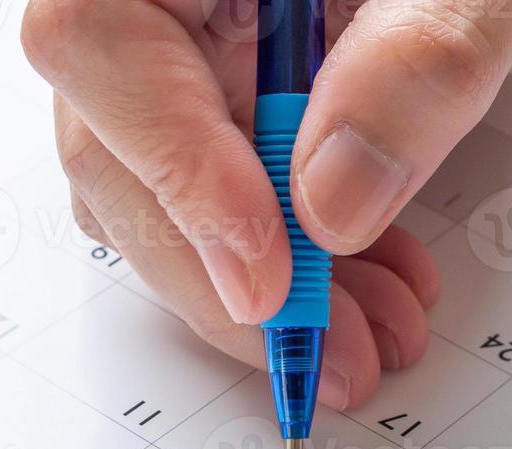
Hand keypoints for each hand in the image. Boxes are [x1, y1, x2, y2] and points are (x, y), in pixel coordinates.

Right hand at [20, 0, 511, 406]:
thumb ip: (409, 76)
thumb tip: (327, 208)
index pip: (102, 47)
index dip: (174, 173)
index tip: (264, 274)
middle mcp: (162, 2)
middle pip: (117, 149)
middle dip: (224, 274)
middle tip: (322, 351)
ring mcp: (188, 58)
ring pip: (169, 199)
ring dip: (268, 292)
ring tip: (370, 336)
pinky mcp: (231, 110)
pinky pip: (229, 206)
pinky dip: (300, 267)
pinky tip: (373, 293)